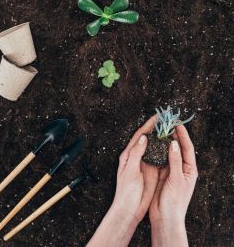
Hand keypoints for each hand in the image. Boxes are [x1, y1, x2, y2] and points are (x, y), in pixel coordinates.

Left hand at [87, 115, 158, 246]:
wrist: (129, 210)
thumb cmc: (126, 191)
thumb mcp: (130, 171)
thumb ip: (136, 153)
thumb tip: (144, 137)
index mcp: (129, 154)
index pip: (140, 135)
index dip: (148, 125)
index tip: (158, 117)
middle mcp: (137, 156)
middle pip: (148, 139)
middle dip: (157, 129)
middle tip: (167, 120)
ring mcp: (145, 164)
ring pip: (155, 147)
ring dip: (162, 138)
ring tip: (171, 129)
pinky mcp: (152, 171)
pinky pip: (159, 157)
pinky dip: (165, 150)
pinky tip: (172, 146)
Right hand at [149, 125, 197, 246]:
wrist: (165, 218)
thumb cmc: (175, 202)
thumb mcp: (176, 180)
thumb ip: (175, 161)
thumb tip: (173, 144)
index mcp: (189, 169)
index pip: (187, 148)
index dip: (182, 135)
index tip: (176, 124)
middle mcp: (180, 168)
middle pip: (178, 147)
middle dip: (172, 135)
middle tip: (166, 123)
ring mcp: (170, 170)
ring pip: (167, 151)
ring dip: (163, 141)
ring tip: (158, 129)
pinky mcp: (160, 173)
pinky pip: (159, 158)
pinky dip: (156, 150)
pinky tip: (151, 143)